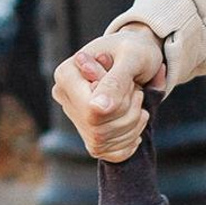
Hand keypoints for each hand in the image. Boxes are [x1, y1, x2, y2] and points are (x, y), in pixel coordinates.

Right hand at [52, 28, 161, 162]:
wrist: (140, 57)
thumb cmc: (136, 50)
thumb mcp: (132, 57)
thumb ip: (115, 82)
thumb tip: (97, 109)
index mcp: (66, 76)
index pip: (92, 111)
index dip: (120, 101)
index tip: (129, 81)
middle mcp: (65, 100)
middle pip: (99, 130)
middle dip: (129, 113)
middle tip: (136, 90)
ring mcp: (76, 121)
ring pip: (105, 143)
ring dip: (134, 124)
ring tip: (135, 100)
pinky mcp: (90, 138)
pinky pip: (112, 154)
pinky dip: (131, 139)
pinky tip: (134, 118)